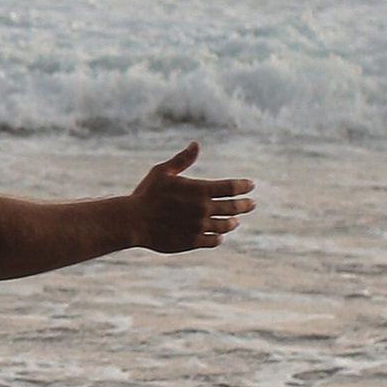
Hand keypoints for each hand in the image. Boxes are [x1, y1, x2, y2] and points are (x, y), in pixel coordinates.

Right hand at [128, 140, 251, 253]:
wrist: (133, 221)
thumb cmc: (147, 193)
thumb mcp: (163, 171)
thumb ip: (182, 159)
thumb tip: (196, 144)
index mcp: (199, 190)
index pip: (231, 187)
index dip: (244, 185)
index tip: (251, 185)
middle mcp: (203, 209)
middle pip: (234, 207)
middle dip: (245, 204)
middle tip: (252, 203)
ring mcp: (199, 226)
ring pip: (226, 225)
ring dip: (233, 222)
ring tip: (236, 220)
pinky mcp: (192, 241)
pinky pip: (213, 241)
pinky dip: (219, 237)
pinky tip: (219, 235)